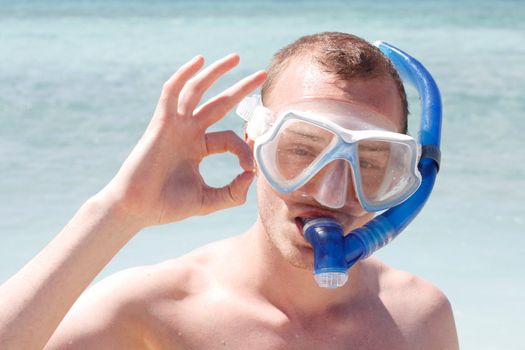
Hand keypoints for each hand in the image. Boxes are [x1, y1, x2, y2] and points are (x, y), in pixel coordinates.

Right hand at [100, 54, 266, 227]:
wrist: (136, 209)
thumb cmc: (167, 206)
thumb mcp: (208, 200)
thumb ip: (233, 192)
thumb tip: (252, 175)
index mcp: (199, 148)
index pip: (231, 138)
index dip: (245, 150)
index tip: (250, 167)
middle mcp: (189, 132)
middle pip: (220, 104)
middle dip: (240, 89)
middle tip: (262, 75)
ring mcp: (175, 126)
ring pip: (197, 91)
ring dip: (215, 72)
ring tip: (236, 57)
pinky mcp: (160, 123)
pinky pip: (171, 92)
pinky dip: (183, 75)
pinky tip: (199, 60)